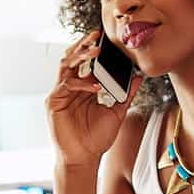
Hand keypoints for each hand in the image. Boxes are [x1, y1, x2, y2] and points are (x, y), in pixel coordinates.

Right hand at [44, 29, 144, 165]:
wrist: (85, 158)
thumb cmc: (98, 137)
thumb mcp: (117, 112)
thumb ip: (127, 93)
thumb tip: (139, 76)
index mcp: (83, 87)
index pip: (86, 62)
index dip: (93, 49)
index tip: (106, 39)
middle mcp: (70, 87)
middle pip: (72, 58)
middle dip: (84, 45)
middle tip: (97, 36)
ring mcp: (60, 94)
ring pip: (65, 66)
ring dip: (80, 57)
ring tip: (95, 52)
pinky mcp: (54, 103)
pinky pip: (65, 86)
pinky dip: (81, 84)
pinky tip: (95, 87)